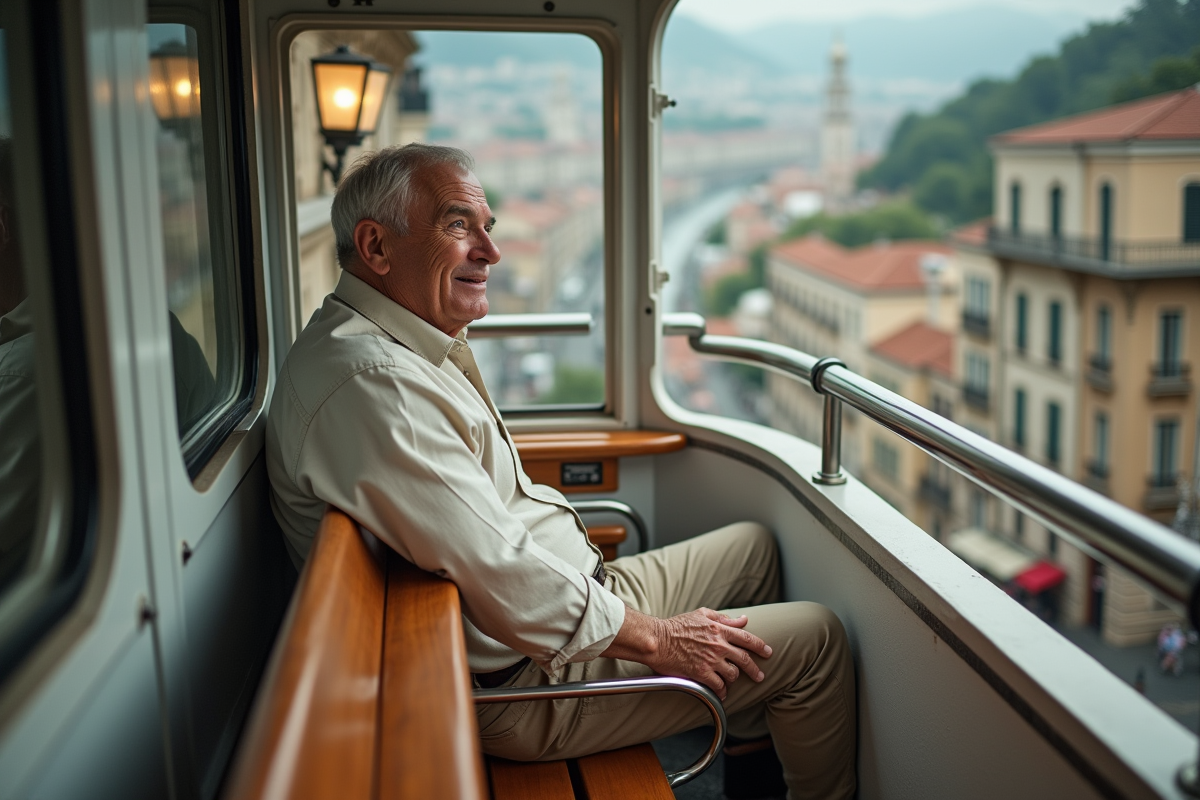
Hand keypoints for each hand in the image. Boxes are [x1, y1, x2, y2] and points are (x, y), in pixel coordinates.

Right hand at [602, 606, 771, 700]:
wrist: (657, 640)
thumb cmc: (676, 625)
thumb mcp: (701, 614)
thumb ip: (723, 618)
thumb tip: (742, 620)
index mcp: (720, 629)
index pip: (747, 638)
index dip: (760, 646)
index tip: (768, 652)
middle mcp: (719, 645)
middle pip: (745, 659)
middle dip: (755, 669)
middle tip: (759, 676)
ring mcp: (711, 660)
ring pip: (733, 674)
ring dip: (733, 678)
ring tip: (730, 680)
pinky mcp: (701, 673)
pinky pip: (719, 686)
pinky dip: (722, 691)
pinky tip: (721, 693)